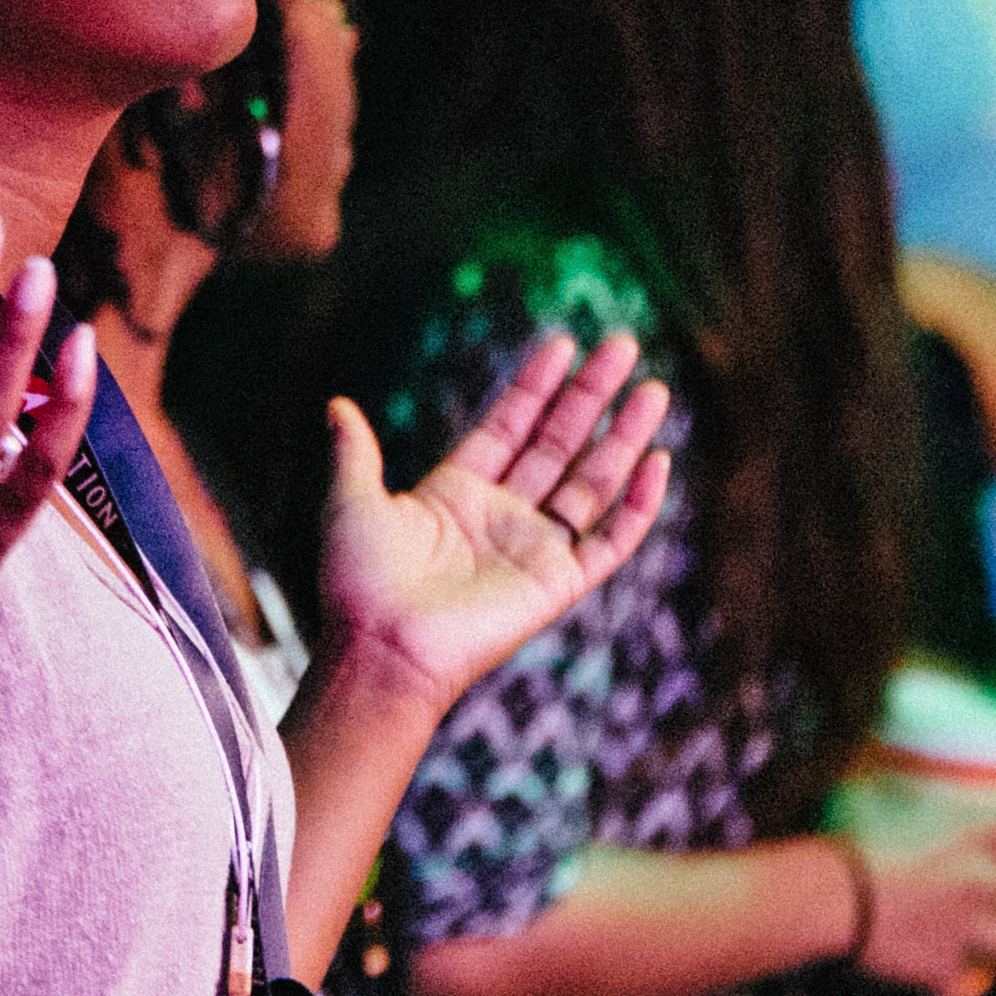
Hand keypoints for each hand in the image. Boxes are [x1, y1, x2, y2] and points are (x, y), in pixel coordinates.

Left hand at [311, 331, 672, 713]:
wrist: (382, 650)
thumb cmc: (359, 585)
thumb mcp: (352, 504)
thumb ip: (355, 452)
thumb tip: (338, 406)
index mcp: (457, 493)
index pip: (510, 426)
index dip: (536, 386)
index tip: (564, 345)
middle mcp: (502, 517)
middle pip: (559, 442)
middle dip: (590, 395)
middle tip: (622, 345)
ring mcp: (534, 549)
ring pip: (593, 481)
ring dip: (624, 437)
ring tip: (653, 389)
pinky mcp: (558, 584)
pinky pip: (610, 540)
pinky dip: (637, 506)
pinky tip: (657, 461)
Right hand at [825, 768, 995, 995]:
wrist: (833, 898)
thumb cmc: (850, 840)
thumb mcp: (875, 795)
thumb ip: (892, 781)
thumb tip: (885, 757)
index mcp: (967, 837)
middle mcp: (978, 883)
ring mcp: (966, 929)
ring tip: (990, 943)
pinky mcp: (943, 968)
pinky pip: (957, 993)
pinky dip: (950, 995)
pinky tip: (942, 993)